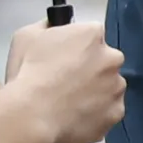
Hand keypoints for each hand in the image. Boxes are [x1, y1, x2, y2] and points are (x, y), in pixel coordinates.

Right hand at [0, 19, 125, 142]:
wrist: (33, 115)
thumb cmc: (28, 72)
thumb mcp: (26, 36)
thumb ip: (46, 27)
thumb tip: (53, 27)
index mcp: (91, 34)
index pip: (91, 33)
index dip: (77, 44)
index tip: (64, 56)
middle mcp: (112, 58)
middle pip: (105, 60)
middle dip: (91, 67)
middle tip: (66, 81)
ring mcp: (117, 87)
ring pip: (109, 86)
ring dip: (95, 90)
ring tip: (69, 102)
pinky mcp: (116, 113)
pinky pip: (108, 110)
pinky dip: (96, 113)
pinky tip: (75, 115)